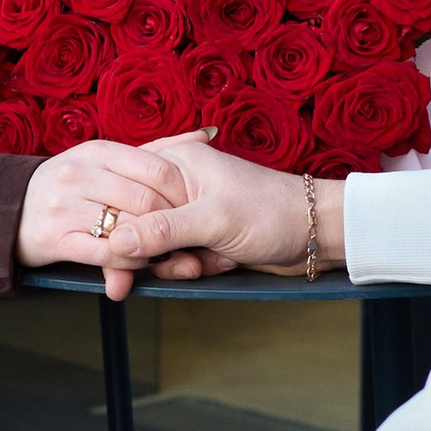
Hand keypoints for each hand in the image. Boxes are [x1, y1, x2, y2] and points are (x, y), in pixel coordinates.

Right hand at [17, 139, 194, 299]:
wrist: (10, 210)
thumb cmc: (73, 186)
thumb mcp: (108, 159)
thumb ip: (158, 150)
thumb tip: (207, 132)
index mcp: (98, 150)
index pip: (158, 168)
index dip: (184, 194)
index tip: (194, 210)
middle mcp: (79, 174)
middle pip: (146, 202)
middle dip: (171, 224)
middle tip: (185, 237)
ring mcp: (63, 206)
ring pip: (127, 230)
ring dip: (152, 247)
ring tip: (165, 251)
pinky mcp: (53, 238)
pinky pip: (104, 255)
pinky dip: (129, 263)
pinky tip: (138, 261)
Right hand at [127, 132, 317, 277]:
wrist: (316, 233)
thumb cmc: (271, 213)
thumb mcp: (214, 220)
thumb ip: (161, 230)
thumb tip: (114, 242)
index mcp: (175, 163)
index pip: (125, 194)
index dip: (121, 228)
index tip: (128, 257)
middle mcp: (176, 184)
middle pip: (134, 223)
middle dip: (149, 253)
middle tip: (180, 264)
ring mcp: (187, 211)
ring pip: (152, 246)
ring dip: (174, 264)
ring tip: (202, 265)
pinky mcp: (198, 235)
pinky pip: (173, 257)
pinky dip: (189, 267)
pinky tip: (217, 264)